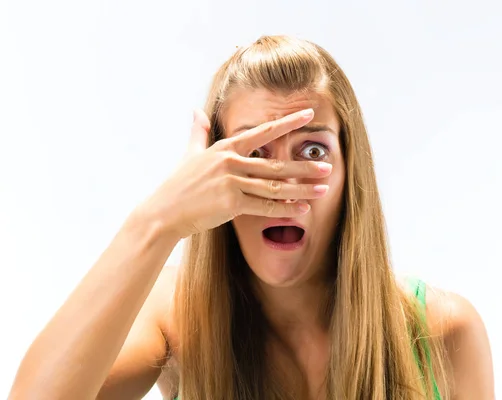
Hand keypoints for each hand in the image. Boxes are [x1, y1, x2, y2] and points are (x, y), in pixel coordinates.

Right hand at [143, 108, 331, 238]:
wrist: (164, 212)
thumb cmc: (178, 184)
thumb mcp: (190, 154)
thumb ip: (198, 132)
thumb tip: (195, 110)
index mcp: (225, 148)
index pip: (263, 132)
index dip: (287, 123)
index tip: (308, 114)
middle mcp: (231, 162)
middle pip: (275, 164)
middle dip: (304, 166)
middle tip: (327, 167)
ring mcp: (231, 182)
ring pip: (275, 186)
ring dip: (301, 189)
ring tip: (323, 189)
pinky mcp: (231, 203)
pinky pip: (264, 206)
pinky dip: (285, 209)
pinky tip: (303, 210)